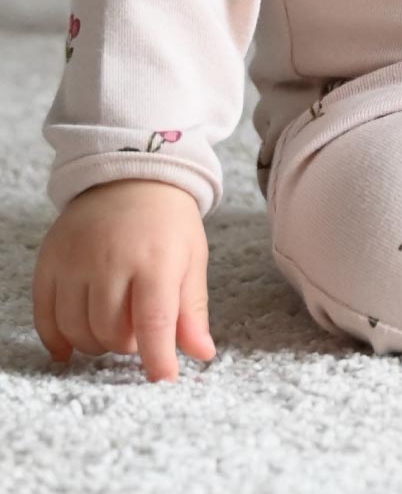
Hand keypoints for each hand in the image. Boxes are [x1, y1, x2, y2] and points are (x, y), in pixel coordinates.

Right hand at [33, 180, 216, 380]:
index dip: (157, 359)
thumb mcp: (192, 258)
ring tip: (113, 328)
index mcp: (156, 259)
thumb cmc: (168, 223)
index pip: (154, 323)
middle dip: (128, 344)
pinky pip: (45, 318)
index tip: (163, 379)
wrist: (131, 176)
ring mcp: (75, 261)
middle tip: (139, 331)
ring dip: (96, 343)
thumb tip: (202, 355)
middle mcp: (112, 260)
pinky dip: (57, 340)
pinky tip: (71, 346)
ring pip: (78, 331)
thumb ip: (192, 310)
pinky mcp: (49, 262)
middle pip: (111, 333)